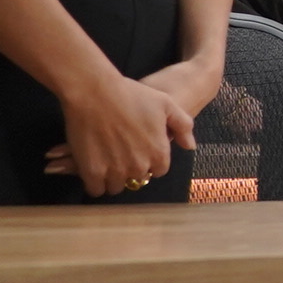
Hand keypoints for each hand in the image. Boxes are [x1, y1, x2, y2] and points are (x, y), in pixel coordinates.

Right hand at [49, 64, 197, 197]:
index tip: (139, 151)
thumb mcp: (166, 104)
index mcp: (159, 153)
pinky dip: (95, 183)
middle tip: (120, 153)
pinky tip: (93, 169)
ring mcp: (115, 170)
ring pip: (116, 186)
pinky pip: (96, 189)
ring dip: (113, 178)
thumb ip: (183, 126)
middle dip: (131, 169)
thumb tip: (190, 146)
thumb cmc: (131, 95)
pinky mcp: (92, 171)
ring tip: (106, 161)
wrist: (94, 92)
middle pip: (137, 179)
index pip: (158, 170)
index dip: (149, 161)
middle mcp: (139, 166)